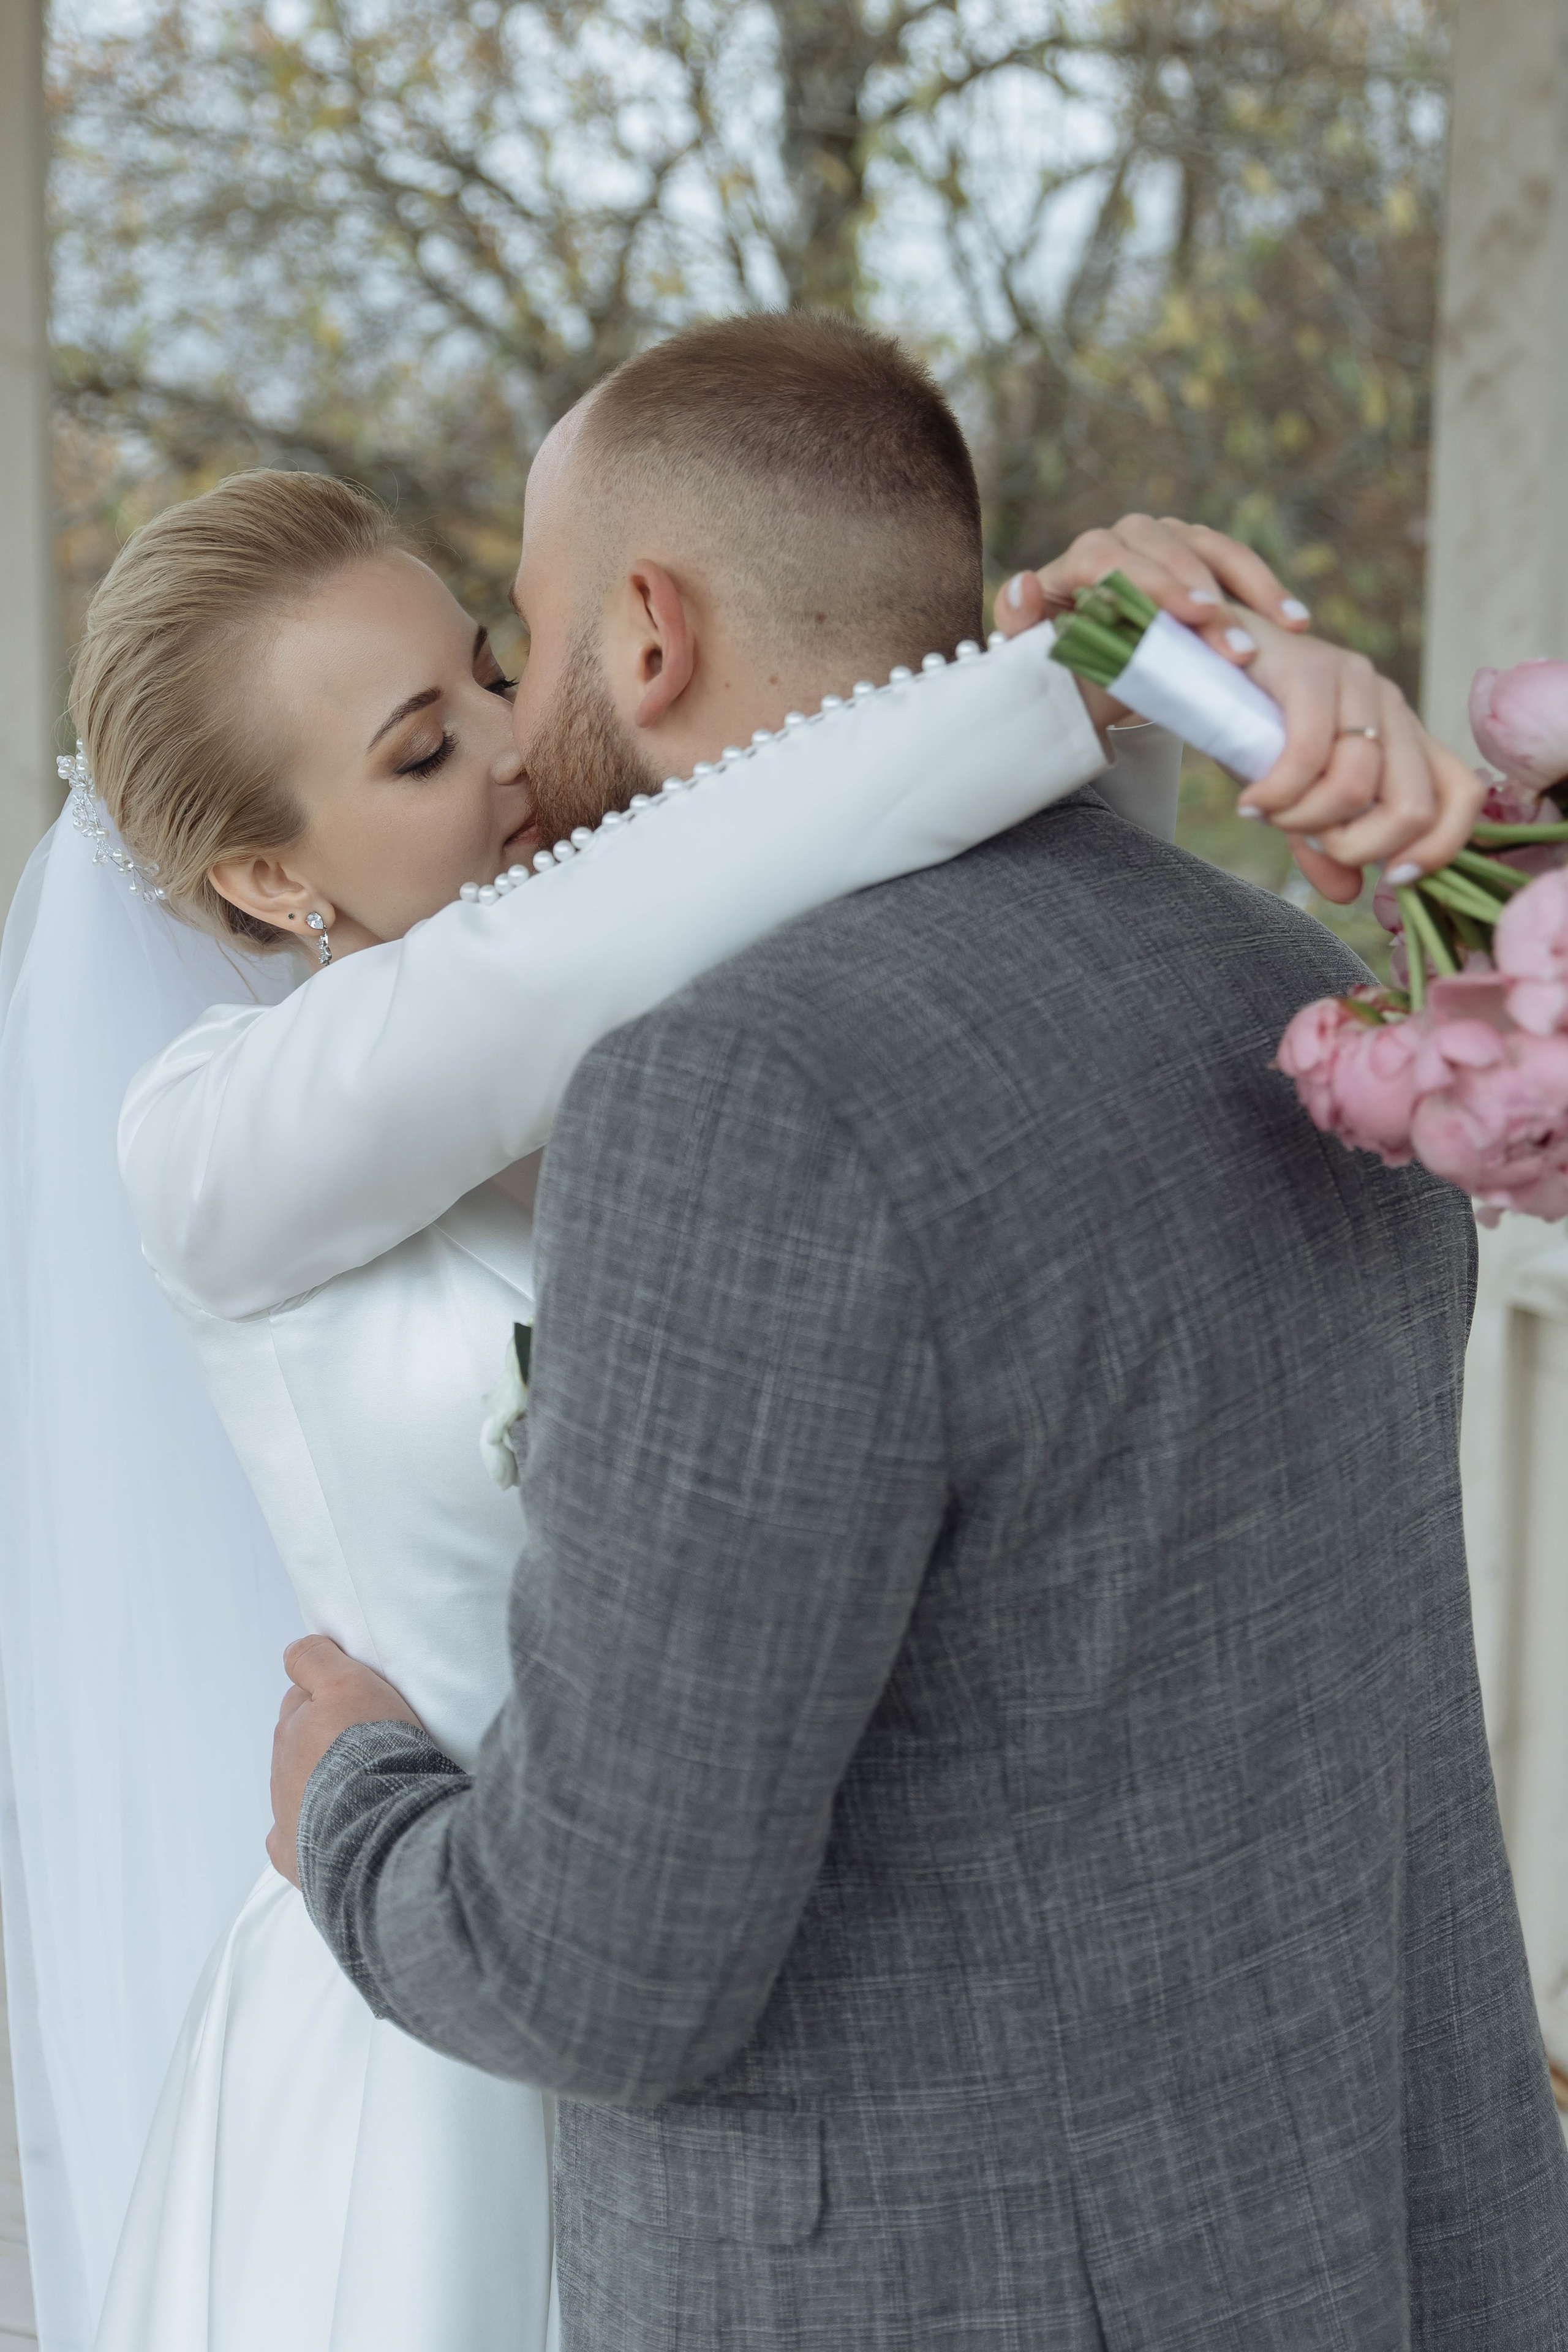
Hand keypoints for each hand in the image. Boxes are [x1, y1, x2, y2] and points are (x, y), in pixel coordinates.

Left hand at [267, 1634, 422, 1888]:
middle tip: (364, 1743)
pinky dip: (306, 1833)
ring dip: (321, 1784)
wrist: (377, 1823)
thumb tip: (291, 1652)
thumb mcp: (347, 1682)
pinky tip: (330, 1830)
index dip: (329, 1695)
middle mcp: (282, 1769)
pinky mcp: (294, 1855)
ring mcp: (285, 1814)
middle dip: (321, 1739)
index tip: (358, 1702)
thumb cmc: (369, 1750)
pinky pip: (291, 1842)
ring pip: (297, 1789)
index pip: (301, 1699)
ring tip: (362, 1787)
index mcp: (292, 1728)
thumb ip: (315, 1660)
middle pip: (297, 1744)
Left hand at [996, 513, 1311, 739]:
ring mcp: (1168, 542)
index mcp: (1081, 558)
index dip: (1154, 584)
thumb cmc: (1062, 666)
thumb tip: (1022, 583)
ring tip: (1284, 629)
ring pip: (1211, 549)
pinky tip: (1294, 622)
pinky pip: (1237, 564)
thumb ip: (1021, 623)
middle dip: (1207, 597)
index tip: (1193, 615)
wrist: (1093, 674)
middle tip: (1235, 642)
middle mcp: (1126, 538)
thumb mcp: (1034, 655)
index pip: (1111, 558)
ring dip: (1250, 588)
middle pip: (1168, 552)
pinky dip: (1265, 591)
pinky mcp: (1202, 556)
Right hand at [1229, 609, 1484, 902]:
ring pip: (1356, 786)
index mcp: (1405, 737)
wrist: (1203, 658)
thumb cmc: (1255, 729)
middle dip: (1358, 848)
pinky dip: (1277, 793)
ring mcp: (1357, 682)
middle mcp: (1393, 706)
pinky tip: (1251, 799)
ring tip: (1266, 812)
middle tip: (1310, 842)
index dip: (1440, 848)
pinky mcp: (1312, 669)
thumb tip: (1349, 892)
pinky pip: (1309, 754)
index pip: (1463, 795)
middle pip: (1415, 806)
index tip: (1390, 880)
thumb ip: (1324, 843)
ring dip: (1303, 820)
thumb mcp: (1296, 798)